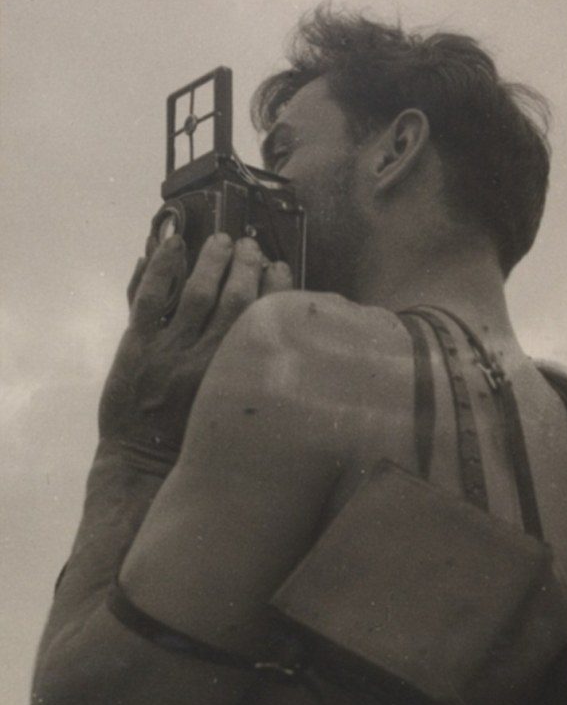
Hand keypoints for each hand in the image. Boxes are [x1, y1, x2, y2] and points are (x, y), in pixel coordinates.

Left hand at [99, 233, 290, 467]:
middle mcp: (208, 360)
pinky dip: (161, 268)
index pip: (264, 322)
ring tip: (223, 240)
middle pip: (236, 301)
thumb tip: (291, 351)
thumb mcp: (235, 413)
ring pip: (198, 294)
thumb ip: (257, 380)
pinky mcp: (138, 346)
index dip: (277, 289)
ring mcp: (171, 351)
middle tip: (252, 247)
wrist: (142, 463)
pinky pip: (151, 298)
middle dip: (248, 268)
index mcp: (238, 376)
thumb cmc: (194, 444)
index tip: (282, 269)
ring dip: (213, 262)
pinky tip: (173, 245)